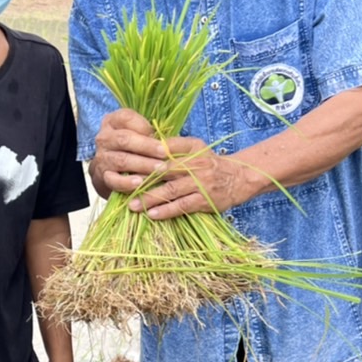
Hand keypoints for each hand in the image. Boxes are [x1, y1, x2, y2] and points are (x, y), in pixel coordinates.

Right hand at [88, 108, 167, 195]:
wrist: (112, 170)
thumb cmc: (134, 148)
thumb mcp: (140, 134)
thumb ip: (150, 134)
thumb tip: (170, 141)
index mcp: (113, 121)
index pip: (126, 118)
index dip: (144, 126)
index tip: (159, 134)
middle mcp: (104, 138)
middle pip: (124, 139)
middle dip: (147, 147)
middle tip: (165, 154)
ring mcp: (101, 157)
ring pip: (121, 160)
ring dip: (143, 165)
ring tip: (160, 170)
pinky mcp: (101, 176)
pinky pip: (113, 179)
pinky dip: (126, 182)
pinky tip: (140, 183)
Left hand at [128, 136, 246, 219]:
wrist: (239, 178)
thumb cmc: (209, 163)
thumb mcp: (195, 148)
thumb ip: (174, 147)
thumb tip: (145, 146)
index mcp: (193, 147)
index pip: (166, 148)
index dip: (146, 154)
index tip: (127, 161)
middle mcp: (197, 164)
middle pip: (164, 170)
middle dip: (142, 179)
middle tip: (122, 186)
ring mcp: (201, 183)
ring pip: (171, 191)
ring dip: (150, 199)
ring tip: (133, 205)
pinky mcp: (205, 200)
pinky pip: (182, 206)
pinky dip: (166, 211)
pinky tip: (152, 215)